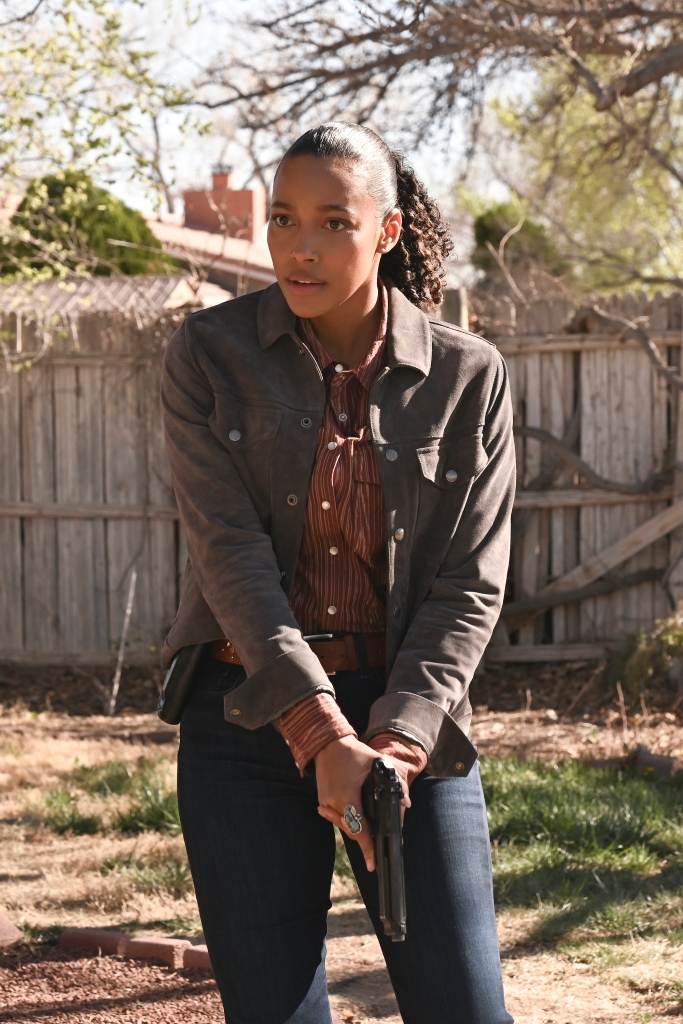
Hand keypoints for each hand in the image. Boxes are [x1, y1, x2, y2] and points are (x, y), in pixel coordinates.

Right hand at [315, 735, 410, 871]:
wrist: (327, 742)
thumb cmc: (354, 752)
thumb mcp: (377, 762)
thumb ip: (394, 782)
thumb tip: (406, 801)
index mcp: (347, 796)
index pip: (359, 829)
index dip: (368, 848)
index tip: (373, 864)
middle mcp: (334, 803)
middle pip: (352, 830)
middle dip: (365, 840)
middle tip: (375, 852)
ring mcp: (326, 801)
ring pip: (343, 825)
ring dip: (355, 829)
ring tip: (367, 838)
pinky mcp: (322, 799)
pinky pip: (336, 816)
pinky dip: (345, 819)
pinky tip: (353, 820)